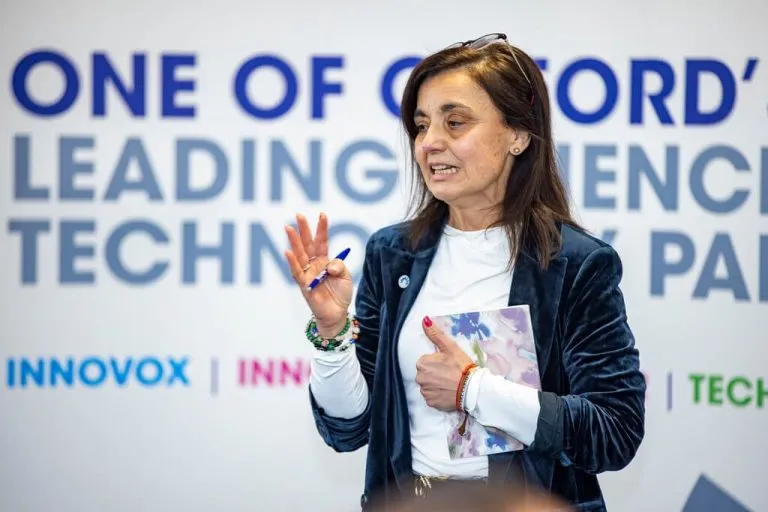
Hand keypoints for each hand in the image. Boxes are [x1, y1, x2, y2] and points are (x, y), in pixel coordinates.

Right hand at [284, 212, 352, 336]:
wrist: (337, 314)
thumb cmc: (341, 294)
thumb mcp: (346, 277)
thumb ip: (339, 266)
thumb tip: (328, 265)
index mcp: (324, 260)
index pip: (322, 241)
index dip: (322, 228)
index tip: (322, 214)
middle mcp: (314, 265)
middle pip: (307, 244)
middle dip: (303, 230)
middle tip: (299, 215)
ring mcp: (308, 274)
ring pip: (299, 255)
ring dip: (294, 241)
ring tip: (289, 228)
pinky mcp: (304, 285)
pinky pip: (297, 272)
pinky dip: (292, 262)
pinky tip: (288, 251)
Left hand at [415, 316, 474, 411]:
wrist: (472, 389)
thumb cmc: (461, 367)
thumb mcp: (450, 347)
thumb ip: (435, 334)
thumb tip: (424, 320)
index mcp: (422, 364)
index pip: (426, 361)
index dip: (437, 363)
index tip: (447, 365)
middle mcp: (420, 379)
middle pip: (426, 374)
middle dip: (435, 374)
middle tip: (450, 374)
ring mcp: (425, 392)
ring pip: (429, 386)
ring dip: (437, 385)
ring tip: (450, 383)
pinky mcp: (431, 403)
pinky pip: (433, 397)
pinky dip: (439, 395)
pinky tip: (449, 392)